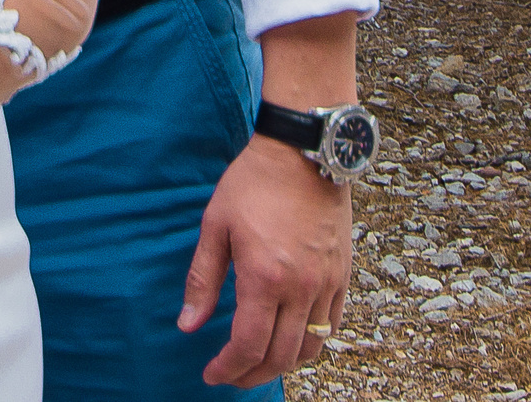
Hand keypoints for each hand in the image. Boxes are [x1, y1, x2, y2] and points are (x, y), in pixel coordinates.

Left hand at [179, 137, 350, 385]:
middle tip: (230, 375)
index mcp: (265, 278)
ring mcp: (327, 286)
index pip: (249, 345)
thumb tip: (188, 325)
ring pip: (310, 349)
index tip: (211, 374)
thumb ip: (202, 280)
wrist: (302, 155)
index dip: (229, 368)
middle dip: (253, 374)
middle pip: (280, 357)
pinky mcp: (342, 278)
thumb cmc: (252, 184)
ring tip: (257, 362)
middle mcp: (301, 290)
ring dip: (282, 364)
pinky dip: (310, 343)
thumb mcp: (215, 226)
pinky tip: (289, 338)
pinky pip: (331, 327)